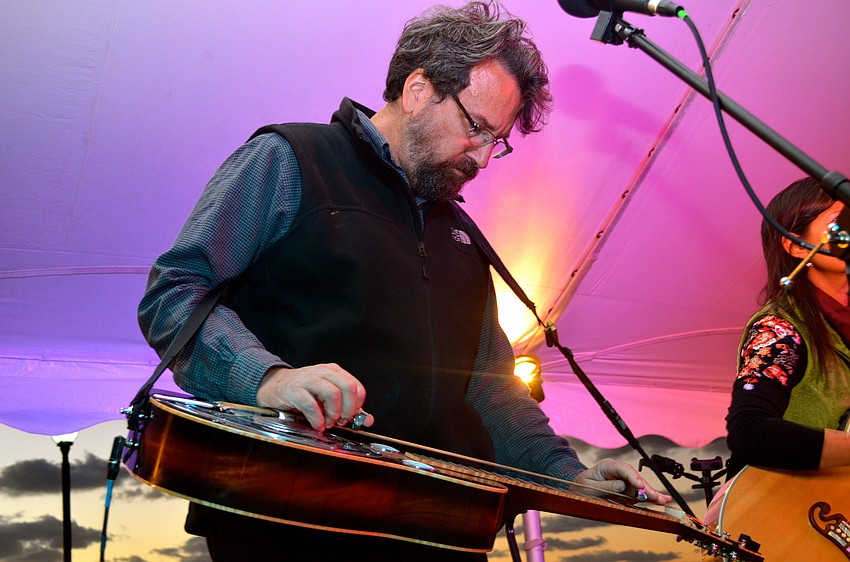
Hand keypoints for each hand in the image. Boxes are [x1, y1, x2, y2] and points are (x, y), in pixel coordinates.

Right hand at [256, 364, 374, 430]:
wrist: (275, 385)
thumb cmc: (305, 392)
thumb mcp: (328, 397)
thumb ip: (348, 407)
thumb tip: (368, 420)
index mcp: (334, 371)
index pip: (356, 386)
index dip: (357, 405)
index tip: (350, 416)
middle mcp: (323, 372)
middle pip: (348, 388)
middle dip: (348, 409)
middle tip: (341, 420)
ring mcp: (308, 379)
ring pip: (332, 393)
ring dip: (333, 413)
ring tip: (328, 422)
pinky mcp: (294, 390)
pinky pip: (311, 405)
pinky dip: (317, 419)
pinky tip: (317, 424)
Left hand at [574, 458, 671, 505]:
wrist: (580, 488)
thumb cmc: (582, 486)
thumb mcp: (590, 486)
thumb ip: (606, 486)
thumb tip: (622, 486)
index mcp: (608, 465)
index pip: (624, 469)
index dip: (633, 477)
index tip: (640, 485)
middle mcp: (619, 471)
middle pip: (635, 478)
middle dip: (646, 488)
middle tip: (656, 497)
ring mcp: (624, 480)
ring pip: (640, 486)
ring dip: (651, 493)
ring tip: (664, 500)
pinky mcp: (627, 489)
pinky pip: (639, 493)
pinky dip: (649, 497)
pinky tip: (661, 500)